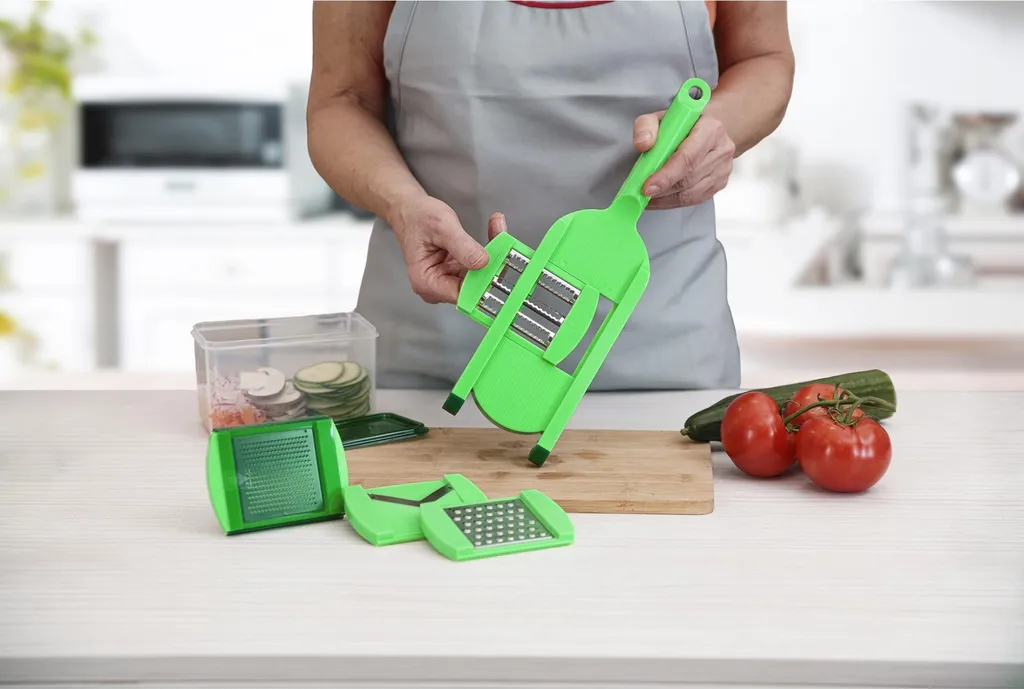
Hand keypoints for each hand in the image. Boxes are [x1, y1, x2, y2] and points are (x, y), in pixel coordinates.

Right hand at [388, 194, 506, 303]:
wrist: (409, 209)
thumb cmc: (417, 217)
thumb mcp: (442, 227)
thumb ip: (462, 246)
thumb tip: (482, 262)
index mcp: (426, 282)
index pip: (461, 294)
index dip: (482, 284)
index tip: (499, 267)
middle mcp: (436, 287)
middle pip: (472, 287)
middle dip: (491, 266)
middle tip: (505, 243)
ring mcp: (447, 280)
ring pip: (478, 277)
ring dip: (492, 256)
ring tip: (499, 232)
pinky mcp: (455, 273)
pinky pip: (477, 268)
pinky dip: (487, 252)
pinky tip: (494, 233)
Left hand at [632, 111, 735, 209]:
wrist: (705, 130)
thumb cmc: (683, 125)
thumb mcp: (660, 118)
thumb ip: (646, 126)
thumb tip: (642, 144)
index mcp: (710, 129)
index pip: (688, 158)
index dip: (666, 175)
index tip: (647, 187)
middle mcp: (721, 150)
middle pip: (688, 179)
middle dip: (662, 190)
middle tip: (641, 194)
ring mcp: (723, 169)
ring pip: (691, 193)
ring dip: (665, 199)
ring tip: (646, 198)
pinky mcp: (719, 184)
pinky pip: (694, 200)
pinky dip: (672, 202)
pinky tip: (659, 199)